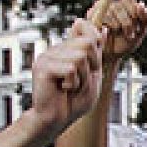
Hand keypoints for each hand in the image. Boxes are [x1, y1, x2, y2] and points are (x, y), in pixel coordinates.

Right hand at [29, 19, 103, 135]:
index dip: (96, 43)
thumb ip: (97, 54)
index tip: (93, 64)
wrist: (55, 120)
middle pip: (88, 43)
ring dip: (83, 78)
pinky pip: (71, 69)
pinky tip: (62, 89)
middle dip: (92, 66)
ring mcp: (47, 57)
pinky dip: (73, 83)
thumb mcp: (93, 75)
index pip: (85, 26)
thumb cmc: (73, 102)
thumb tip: (103, 30)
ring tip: (71, 87)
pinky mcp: (43, 67)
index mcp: (66, 49)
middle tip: (80, 81)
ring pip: (80, 57)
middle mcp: (56, 49)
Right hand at [87, 0, 146, 66]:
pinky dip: (113, 28)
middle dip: (133, 20)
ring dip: (124, 26)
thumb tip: (140, 3)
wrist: (110, 55)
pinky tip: (109, 33)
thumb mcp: (141, 33)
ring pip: (119, 11)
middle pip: (129, 3)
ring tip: (122, 35)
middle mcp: (116, 1)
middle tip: (131, 33)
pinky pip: (108, 17)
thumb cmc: (125, 43)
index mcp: (128, 4)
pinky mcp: (94, 13)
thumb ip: (145, 18)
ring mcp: (104, 6)